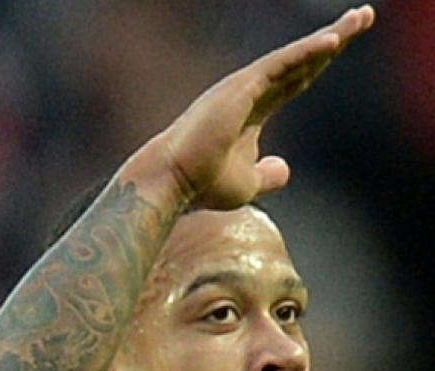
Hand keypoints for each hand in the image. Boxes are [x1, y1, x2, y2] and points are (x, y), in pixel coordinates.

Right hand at [163, 5, 374, 209]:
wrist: (175, 181)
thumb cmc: (204, 185)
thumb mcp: (249, 184)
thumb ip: (269, 174)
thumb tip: (285, 168)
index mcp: (252, 112)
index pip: (294, 81)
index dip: (318, 64)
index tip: (341, 44)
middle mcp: (250, 92)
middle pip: (301, 62)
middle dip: (333, 40)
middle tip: (363, 16)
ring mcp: (245, 87)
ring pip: (295, 57)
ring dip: (330, 37)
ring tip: (362, 17)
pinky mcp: (241, 87)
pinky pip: (281, 64)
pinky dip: (307, 52)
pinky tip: (333, 41)